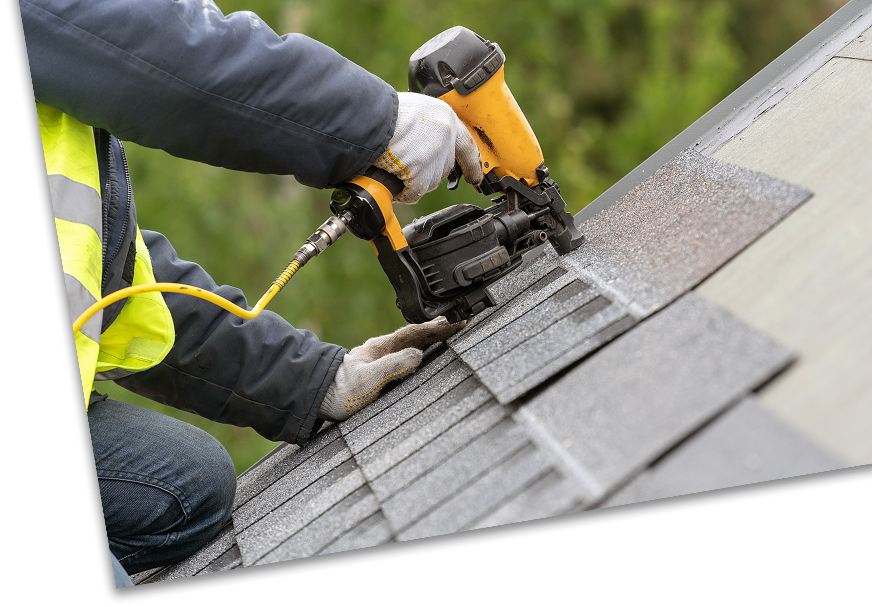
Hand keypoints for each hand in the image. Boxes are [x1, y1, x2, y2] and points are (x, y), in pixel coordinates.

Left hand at [317, 316, 465, 420]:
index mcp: (382, 347)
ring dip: (430, 338)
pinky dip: (421, 349)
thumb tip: (419, 354)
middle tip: (460, 323)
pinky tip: (425, 354)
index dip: (437, 328)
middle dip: (438, 329)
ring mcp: (381, 359)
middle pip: (416, 335)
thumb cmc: (342, 391)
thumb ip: (393, 365)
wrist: (320, 399)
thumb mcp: (369, 378)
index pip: (416, 332)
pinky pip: (406, 355)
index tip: (456, 322)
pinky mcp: (380, 371)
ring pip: (411, 343)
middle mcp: (383, 350)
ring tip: (448, 333)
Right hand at [374, 92, 483, 203]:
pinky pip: (415, 192)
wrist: (370, 118)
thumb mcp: (415, 110)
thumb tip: (423, 141)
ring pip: (429, 182)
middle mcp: (445, 138)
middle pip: (443, 167)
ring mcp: (434, 158)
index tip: (476, 176)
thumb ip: (426, 126)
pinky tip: (392, 179)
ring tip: (393, 165)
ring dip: (413, 180)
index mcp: (446, 118)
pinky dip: (403, 191)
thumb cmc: (384, 112)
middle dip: (426, 170)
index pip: (467, 146)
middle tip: (406, 164)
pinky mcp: (421, 174)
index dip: (472, 163)